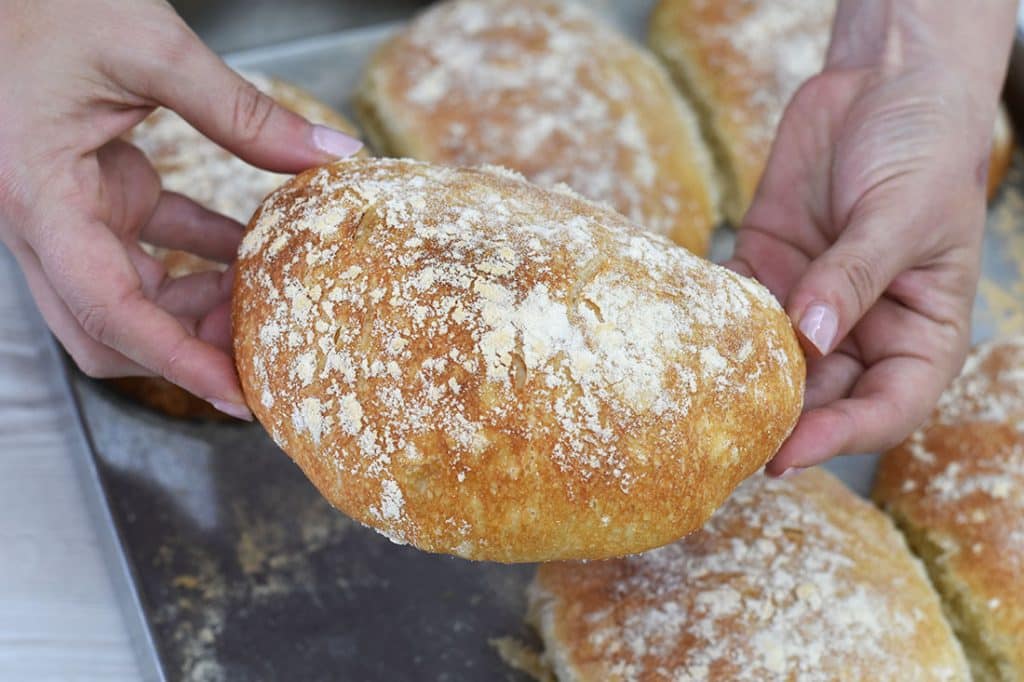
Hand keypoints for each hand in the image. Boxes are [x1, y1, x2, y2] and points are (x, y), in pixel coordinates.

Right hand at [0, 0, 360, 418]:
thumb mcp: (150, 46)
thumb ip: (244, 110)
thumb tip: (331, 154)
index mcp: (40, 197)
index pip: (108, 311)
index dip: (177, 362)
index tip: (238, 396)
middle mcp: (43, 219)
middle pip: (109, 327)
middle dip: (185, 350)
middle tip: (262, 354)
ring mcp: (64, 209)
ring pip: (128, 295)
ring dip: (196, 306)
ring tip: (269, 302)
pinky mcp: (88, 189)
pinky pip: (145, 245)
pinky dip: (198, 256)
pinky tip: (251, 252)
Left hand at [730, 51, 1005, 473]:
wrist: (885, 80)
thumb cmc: (925, 147)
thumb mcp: (904, 214)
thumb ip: (855, 276)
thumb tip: (810, 337)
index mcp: (920, 332)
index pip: (887, 408)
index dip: (840, 438)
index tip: (787, 454)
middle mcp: (863, 329)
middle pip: (820, 397)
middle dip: (777, 422)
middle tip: (722, 443)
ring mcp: (810, 301)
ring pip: (772, 362)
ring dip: (736, 383)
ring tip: (692, 407)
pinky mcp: (767, 267)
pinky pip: (734, 309)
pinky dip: (709, 327)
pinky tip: (679, 344)